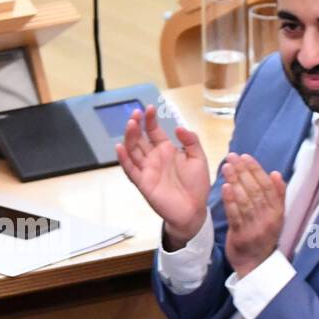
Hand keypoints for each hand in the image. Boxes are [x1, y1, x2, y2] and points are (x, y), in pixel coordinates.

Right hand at [116, 106, 210, 247]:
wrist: (194, 209)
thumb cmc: (196, 185)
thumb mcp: (199, 158)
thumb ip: (191, 141)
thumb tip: (178, 127)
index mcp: (166, 150)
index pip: (153, 131)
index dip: (150, 120)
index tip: (149, 108)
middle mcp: (154, 158)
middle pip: (140, 139)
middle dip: (137, 125)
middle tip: (136, 114)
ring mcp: (147, 170)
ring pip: (133, 151)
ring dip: (130, 137)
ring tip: (131, 124)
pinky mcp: (143, 182)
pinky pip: (130, 170)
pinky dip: (123, 159)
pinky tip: (120, 147)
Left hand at [220, 153, 286, 276]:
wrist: (255, 264)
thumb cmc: (263, 235)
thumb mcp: (275, 216)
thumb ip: (276, 196)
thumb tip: (275, 173)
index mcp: (278, 212)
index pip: (268, 186)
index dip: (257, 170)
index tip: (246, 157)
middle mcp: (268, 219)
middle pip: (256, 190)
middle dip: (243, 171)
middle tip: (232, 156)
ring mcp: (255, 228)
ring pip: (245, 201)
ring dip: (235, 181)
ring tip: (226, 167)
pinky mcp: (241, 236)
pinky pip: (235, 215)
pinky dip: (230, 200)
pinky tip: (225, 187)